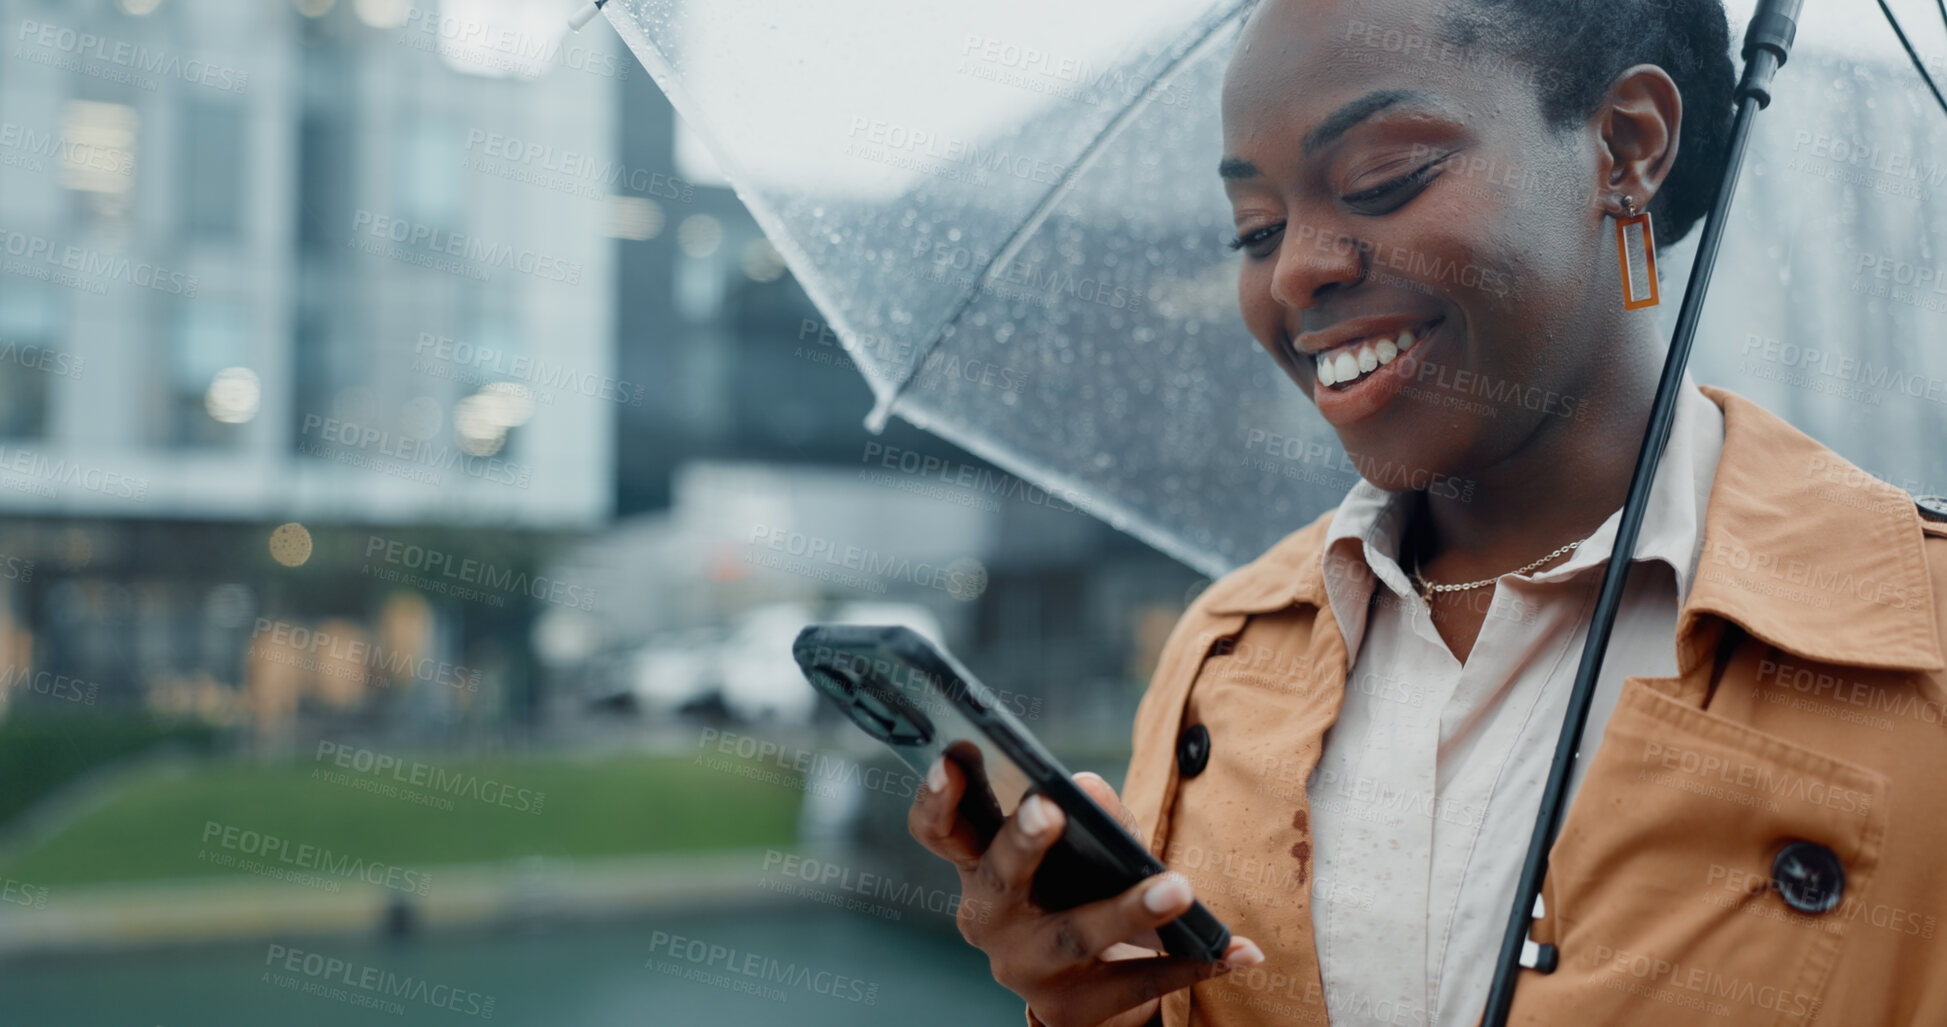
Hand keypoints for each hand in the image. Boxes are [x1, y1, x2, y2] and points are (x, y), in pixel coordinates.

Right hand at [908, 755, 1264, 1026]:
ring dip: (1130, 909)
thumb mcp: (1078, 844)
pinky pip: (1136, 982)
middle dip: (1022, 842)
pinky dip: (1191, 963)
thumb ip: (1086, 812)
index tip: (953, 755)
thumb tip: (1088, 789)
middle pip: (999, 877)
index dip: (938, 796)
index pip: (939, 830)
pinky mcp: (1071, 1007)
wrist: (1085, 982)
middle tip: (1050, 809)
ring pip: (1076, 934)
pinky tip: (1236, 949)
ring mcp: (1025, 968)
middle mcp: (988, 918)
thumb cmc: (1074, 885)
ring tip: (1179, 887)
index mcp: (976, 865)